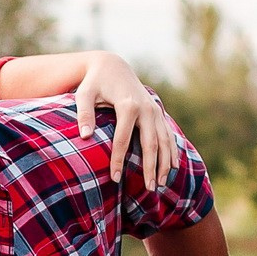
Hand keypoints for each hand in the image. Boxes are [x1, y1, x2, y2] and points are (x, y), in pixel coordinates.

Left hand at [72, 52, 179, 185]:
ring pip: (164, 141)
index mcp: (128, 105)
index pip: (123, 139)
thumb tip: (85, 136)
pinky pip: (168, 135)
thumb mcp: (84, 94)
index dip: (119, 160)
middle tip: (149, 189)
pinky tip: (173, 168)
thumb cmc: (94, 82)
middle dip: (150, 168)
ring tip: (160, 184)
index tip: (115, 179)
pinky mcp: (158, 112)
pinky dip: (172, 152)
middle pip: (150, 144)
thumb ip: (84, 114)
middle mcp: (146, 108)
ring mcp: (155, 110)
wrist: (112, 66)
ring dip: (164, 163)